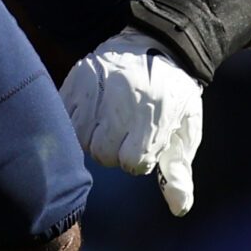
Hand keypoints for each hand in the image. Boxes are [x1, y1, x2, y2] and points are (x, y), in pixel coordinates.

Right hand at [59, 26, 204, 215]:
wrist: (162, 42)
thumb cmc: (175, 94)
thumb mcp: (185, 129)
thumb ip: (179, 170)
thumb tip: (180, 208)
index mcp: (156, 112)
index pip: (133, 162)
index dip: (139, 158)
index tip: (146, 142)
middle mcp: (124, 98)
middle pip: (103, 153)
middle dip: (116, 150)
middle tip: (127, 131)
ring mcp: (99, 85)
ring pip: (82, 138)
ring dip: (94, 138)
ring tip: (110, 121)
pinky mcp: (79, 76)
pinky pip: (65, 116)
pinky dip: (76, 121)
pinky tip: (93, 113)